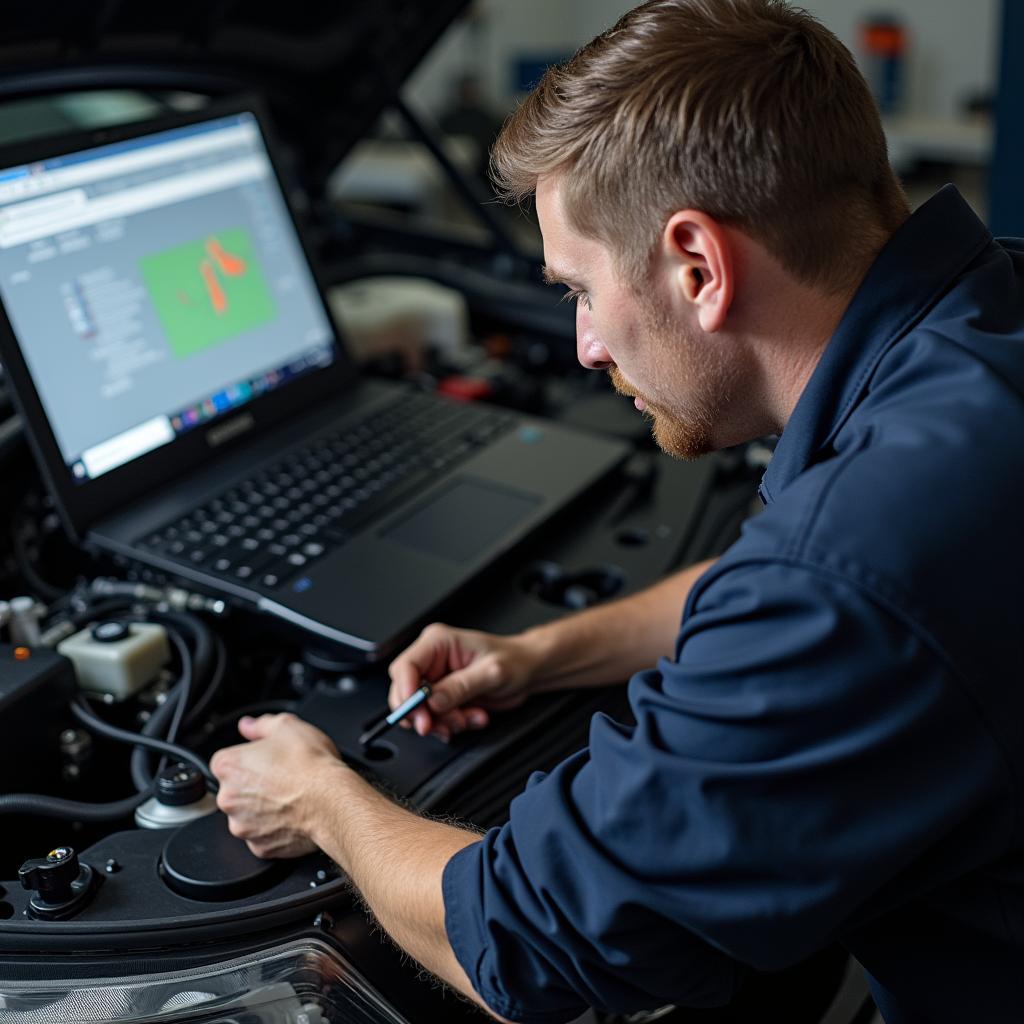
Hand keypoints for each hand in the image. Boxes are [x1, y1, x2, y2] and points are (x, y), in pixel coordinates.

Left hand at [210, 713, 344, 858]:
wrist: (331, 801)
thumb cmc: (310, 765)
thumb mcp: (287, 726)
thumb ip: (260, 725)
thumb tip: (248, 725)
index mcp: (228, 766)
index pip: (227, 760)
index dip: (249, 758)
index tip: (266, 760)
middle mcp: (228, 799)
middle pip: (235, 789)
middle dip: (254, 784)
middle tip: (281, 776)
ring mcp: (242, 826)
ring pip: (248, 814)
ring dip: (263, 807)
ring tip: (290, 795)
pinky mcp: (259, 847)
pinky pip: (263, 835)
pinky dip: (275, 827)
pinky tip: (293, 814)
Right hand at [387, 623, 535, 739]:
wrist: (529, 671)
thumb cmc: (514, 661)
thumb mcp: (491, 673)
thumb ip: (460, 687)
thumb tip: (432, 701)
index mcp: (438, 643)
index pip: (405, 667)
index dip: (406, 691)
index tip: (416, 711)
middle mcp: (433, 660)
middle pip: (405, 691)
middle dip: (422, 713)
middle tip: (440, 725)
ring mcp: (437, 680)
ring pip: (419, 710)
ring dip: (442, 722)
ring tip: (469, 718)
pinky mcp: (444, 697)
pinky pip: (435, 718)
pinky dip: (451, 725)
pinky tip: (473, 717)